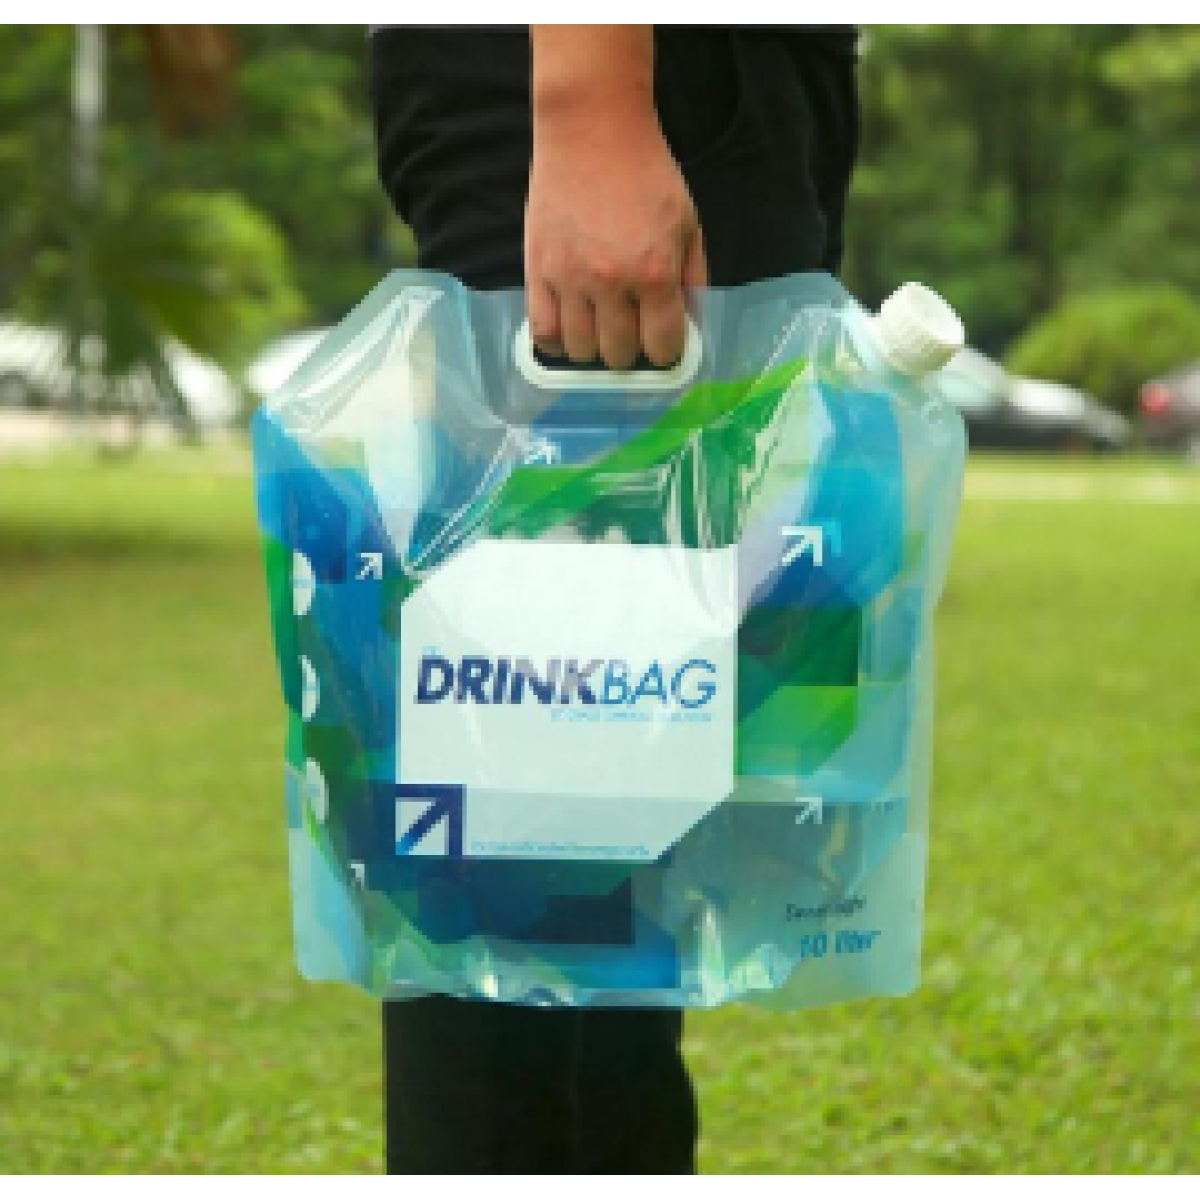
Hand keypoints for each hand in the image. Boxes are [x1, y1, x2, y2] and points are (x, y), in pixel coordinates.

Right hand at [525, 27, 707, 370]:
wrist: (592, 129)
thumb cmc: (646, 173)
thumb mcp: (688, 222)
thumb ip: (693, 278)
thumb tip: (690, 326)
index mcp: (655, 273)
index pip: (662, 346)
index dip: (667, 352)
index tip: (663, 345)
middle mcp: (612, 283)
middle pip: (620, 354)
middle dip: (630, 352)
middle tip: (630, 334)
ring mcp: (570, 280)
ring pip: (580, 350)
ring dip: (593, 349)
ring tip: (599, 331)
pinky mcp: (538, 270)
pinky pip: (541, 331)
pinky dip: (555, 343)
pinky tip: (567, 332)